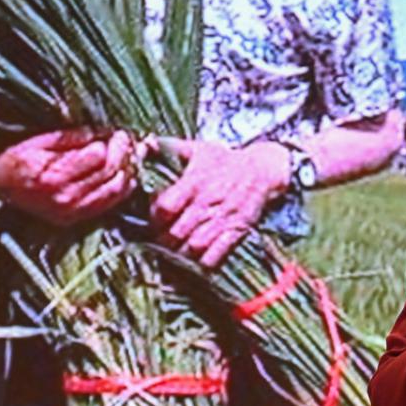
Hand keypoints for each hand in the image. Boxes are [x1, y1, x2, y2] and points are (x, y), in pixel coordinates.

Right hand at [0, 129, 138, 225]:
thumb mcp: (38, 140)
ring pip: (115, 190)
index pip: (99, 156)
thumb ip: (71, 138)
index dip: (113, 141)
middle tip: (128, 138)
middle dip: (124, 153)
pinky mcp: (74, 219)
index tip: (119, 130)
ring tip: (132, 153)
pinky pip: (109, 204)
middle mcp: (64, 198)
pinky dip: (123, 188)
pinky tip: (128, 173)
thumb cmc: (16, 155)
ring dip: (129, 170)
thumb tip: (101, 133)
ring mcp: (70, 212)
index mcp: (52, 176)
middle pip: (109, 173)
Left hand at [151, 137, 288, 267]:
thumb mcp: (197, 148)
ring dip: (179, 253)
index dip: (153, 218)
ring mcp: (223, 219)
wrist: (262, 170)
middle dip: (161, 240)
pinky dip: (201, 262)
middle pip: (175, 232)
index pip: (164, 207)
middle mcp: (207, 203)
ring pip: (193, 247)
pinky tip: (193, 260)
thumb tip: (143, 142)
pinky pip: (216, 255)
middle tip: (157, 241)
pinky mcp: (236, 232)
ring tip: (172, 252)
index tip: (152, 219)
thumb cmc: (224, 160)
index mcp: (194, 182)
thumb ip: (168, 146)